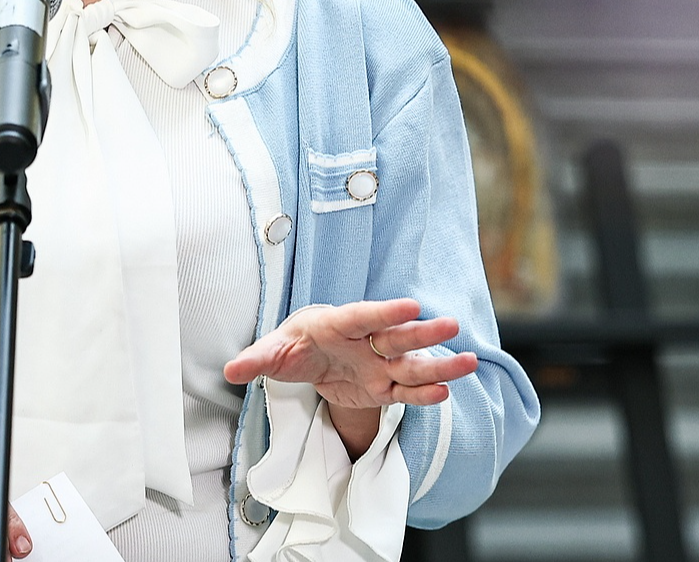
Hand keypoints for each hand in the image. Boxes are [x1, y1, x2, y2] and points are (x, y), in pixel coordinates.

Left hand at [222, 298, 477, 456]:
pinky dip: (424, 394)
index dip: (385, 312)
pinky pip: (407, 392)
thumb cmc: (295, 345)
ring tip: (469, 363)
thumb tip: (229, 370)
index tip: (410, 305)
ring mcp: (379, 365)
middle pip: (397, 336)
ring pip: (412, 364)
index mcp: (339, 323)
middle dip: (422, 332)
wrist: (309, 358)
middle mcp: (366, 342)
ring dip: (438, 365)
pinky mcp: (384, 389)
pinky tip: (446, 393)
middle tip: (450, 326)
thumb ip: (255, 360)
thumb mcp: (272, 351)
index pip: (364, 315)